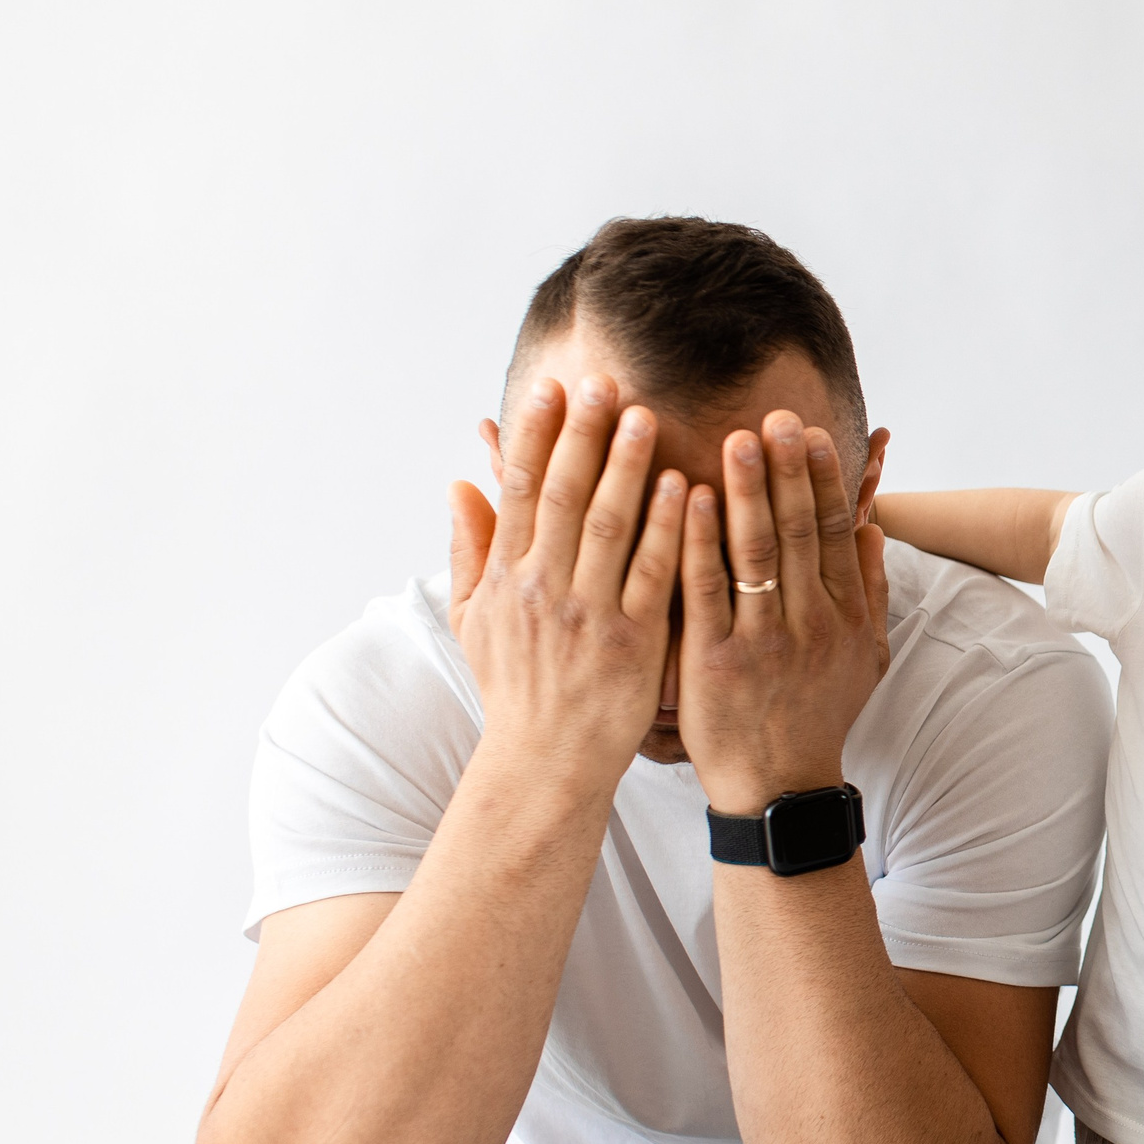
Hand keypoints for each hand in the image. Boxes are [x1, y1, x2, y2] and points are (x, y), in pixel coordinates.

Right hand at [447, 376, 686, 787]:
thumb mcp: (474, 621)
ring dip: (627, 469)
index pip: (518, 490)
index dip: (533, 434)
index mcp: (507, 578)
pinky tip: (684, 488)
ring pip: (608, 527)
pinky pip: (654, 577)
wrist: (546, 763)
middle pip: (562, 495)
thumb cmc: (516, 688)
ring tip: (646, 416)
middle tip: (603, 380)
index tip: (550, 386)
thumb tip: (459, 484)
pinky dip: (669, 531)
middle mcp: (543, 590)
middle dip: (582, 435)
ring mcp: (589, 616)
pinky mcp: (634, 643)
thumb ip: (470, 550)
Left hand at [679, 410, 892, 814]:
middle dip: (787, 470)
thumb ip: (869, 592)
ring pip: (755, 552)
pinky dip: (697, 541)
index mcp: (844, 616)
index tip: (810, 433)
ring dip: (745, 491)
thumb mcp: (866, 657)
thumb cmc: (816, 715)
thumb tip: (872, 530)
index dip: (824, 480)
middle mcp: (810, 623)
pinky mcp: (716, 662)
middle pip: (799, 531)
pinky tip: (684, 498)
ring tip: (734, 439)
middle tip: (774, 416)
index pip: (836, 533)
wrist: (779, 785)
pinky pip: (706, 590)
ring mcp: (762, 641)